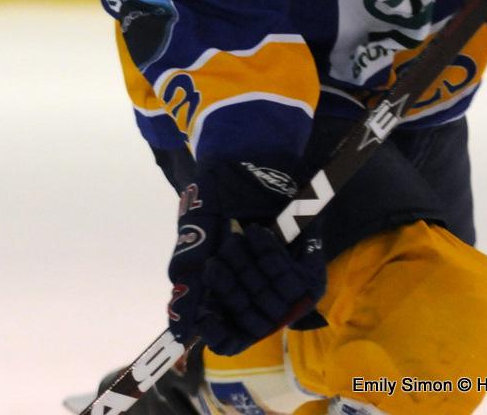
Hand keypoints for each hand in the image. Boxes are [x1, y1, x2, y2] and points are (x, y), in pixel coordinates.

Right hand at [167, 158, 325, 353]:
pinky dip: (274, 258)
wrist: (247, 151)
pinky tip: (258, 234)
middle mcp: (257, 285)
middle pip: (251, 321)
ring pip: (274, 303)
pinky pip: (299, 279)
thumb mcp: (196, 233)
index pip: (230, 336)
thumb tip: (179, 330)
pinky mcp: (307, 253)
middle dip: (233, 291)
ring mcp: (283, 272)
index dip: (222, 335)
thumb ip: (187, 276)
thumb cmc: (217, 192)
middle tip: (223, 255)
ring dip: (252, 273)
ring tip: (242, 237)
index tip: (209, 325)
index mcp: (227, 287)